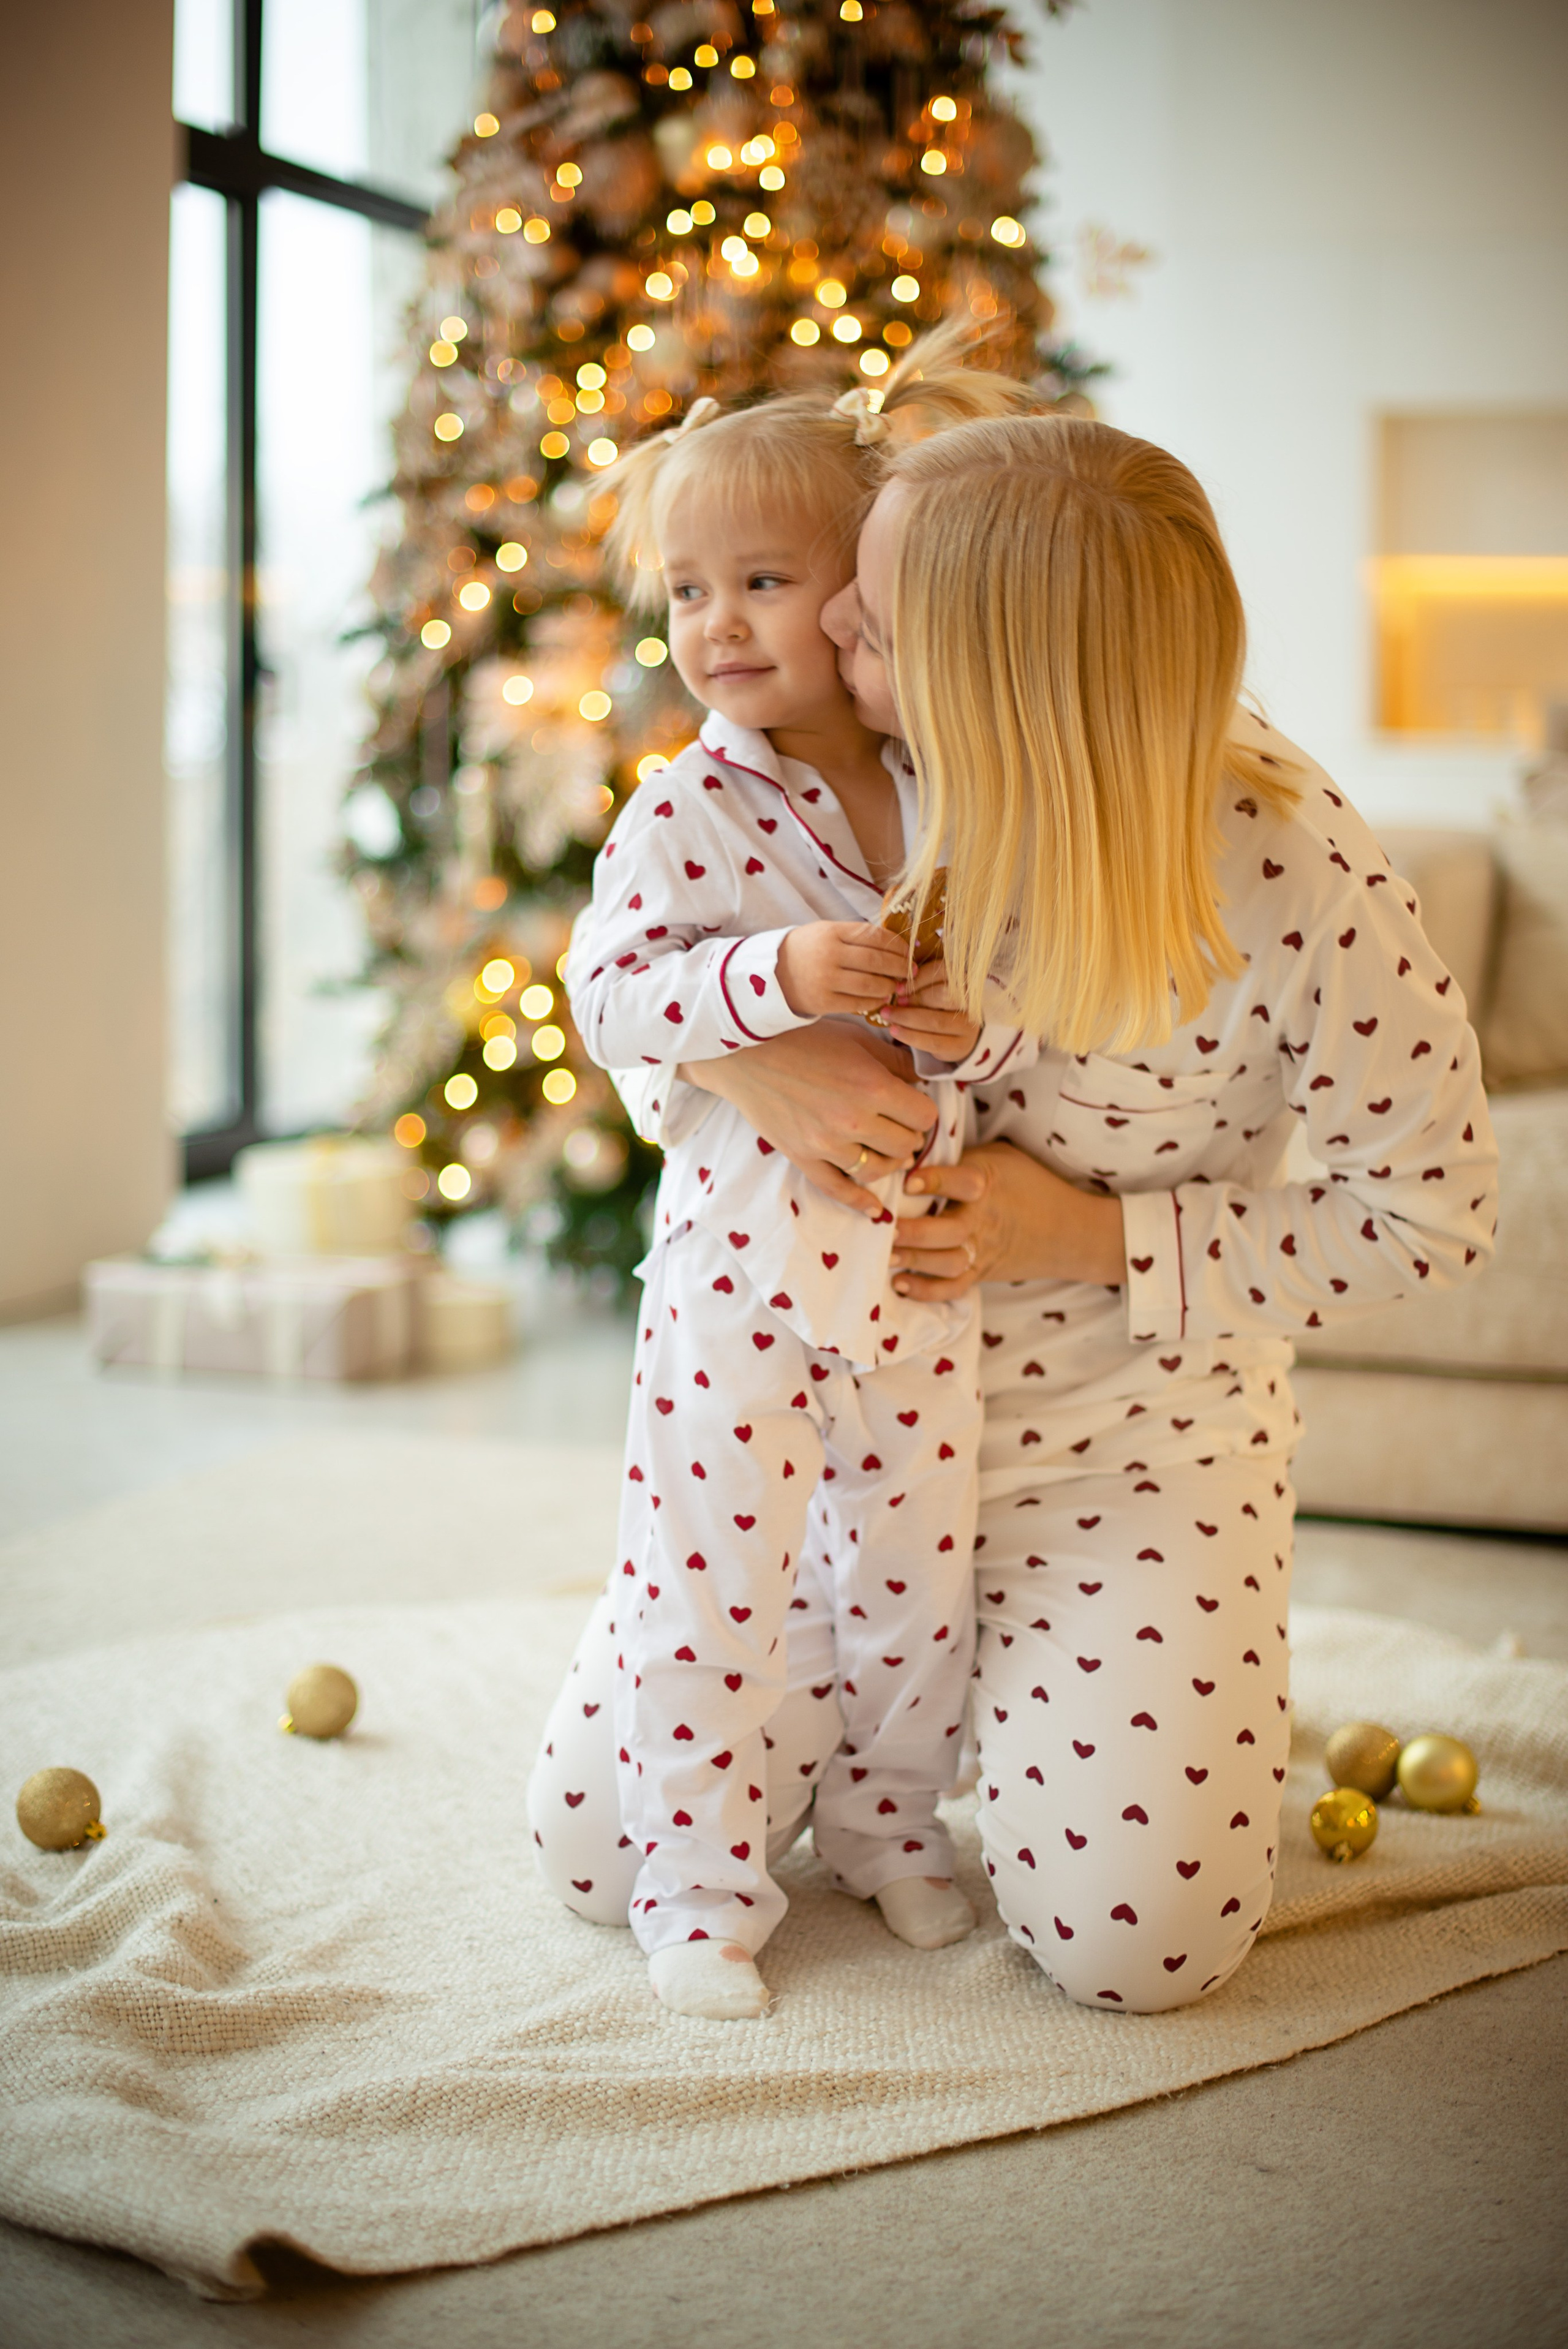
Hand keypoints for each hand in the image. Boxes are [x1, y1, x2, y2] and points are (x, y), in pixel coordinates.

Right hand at [679, 1022, 937, 1214]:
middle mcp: (852, 1121)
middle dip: (908, 1134)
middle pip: (905, 1145)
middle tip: (898, 1123)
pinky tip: (875, 1208)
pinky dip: (859, 1201)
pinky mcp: (801, 1157)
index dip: (923, 1110)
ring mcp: (825, 1144)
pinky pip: (836, 1189)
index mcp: (872, 1087)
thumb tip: (919, 1081)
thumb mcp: (856, 1039)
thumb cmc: (801, 1036)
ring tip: (885, 1148)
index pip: (924, 1116)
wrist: (742, 1051)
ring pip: (877, 1170)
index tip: (913, 1103)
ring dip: (888, 1162)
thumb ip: (894, 1062)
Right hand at [776, 921, 912, 1018]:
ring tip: (897, 985)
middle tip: (912, 971)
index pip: (875, 936)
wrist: (772, 973)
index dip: (898, 945)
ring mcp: (826, 979)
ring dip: (890, 985)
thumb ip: (857, 936)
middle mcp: (829, 954)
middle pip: (877, 961)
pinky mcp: (823, 1002)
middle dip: (900, 967)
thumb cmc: (807, 950)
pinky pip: (859, 1003)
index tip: (910, 951)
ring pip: (871, 984)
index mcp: (832, 932)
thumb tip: (896, 944)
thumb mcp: (827, 932)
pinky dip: (875, 1000)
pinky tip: (882, 997)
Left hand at [881, 957, 981, 1063]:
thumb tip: (898, 987)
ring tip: (888, 1016)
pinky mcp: (960, 1046)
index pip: (944, 973)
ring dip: (907, 1018)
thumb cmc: (940, 1007)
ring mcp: (968, 1025)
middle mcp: (971, 1002)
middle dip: (914, 999)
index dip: (919, 979)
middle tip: (892, 1002)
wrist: (960, 1035)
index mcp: (964, 981)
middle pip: (943, 996)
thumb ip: (920, 984)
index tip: (898, 988)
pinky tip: (895, 1031)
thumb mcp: (933, 990)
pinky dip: (911, 1036)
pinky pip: (933, 1042)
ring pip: (936, 1021)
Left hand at [889, 1142, 1128, 1297]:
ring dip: (915, 1262)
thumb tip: (915, 1149)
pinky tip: (900, 1284)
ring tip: (887, 1256)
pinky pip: (954, 1288)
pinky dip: (927, 1291)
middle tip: (887, 1228)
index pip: (960, 1182)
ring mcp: (982, 1250)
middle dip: (914, 1232)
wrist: (1067, 1228)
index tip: (907, 1181)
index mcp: (987, 1184)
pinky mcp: (981, 1272)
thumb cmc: (1027, 1182)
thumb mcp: (1000, 1156)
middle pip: (948, 1231)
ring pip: (947, 1263)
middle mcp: (983, 1220)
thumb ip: (962, 1156)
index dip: (934, 1181)